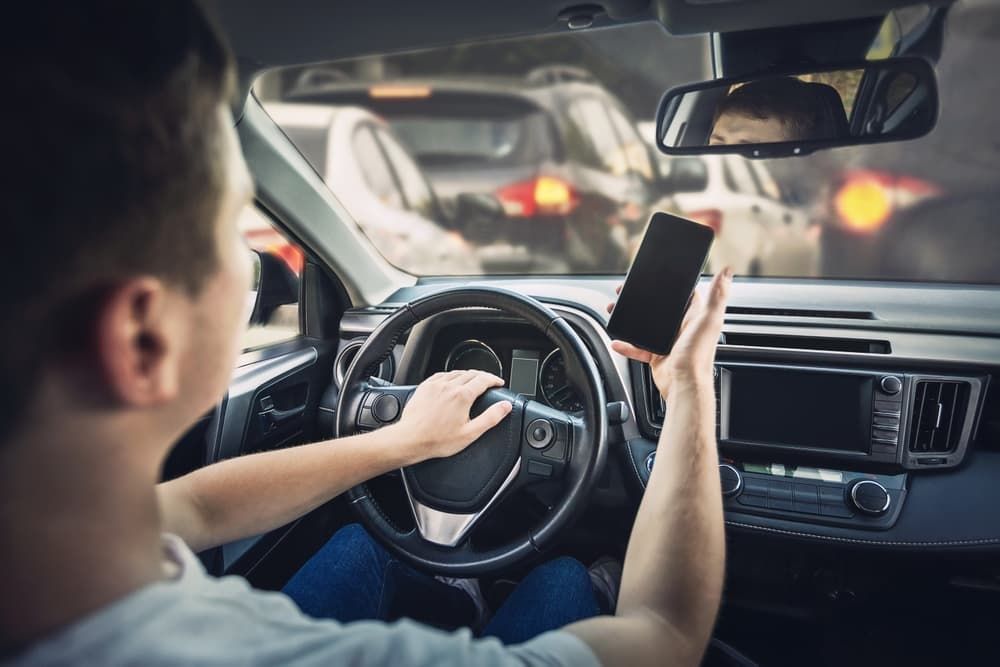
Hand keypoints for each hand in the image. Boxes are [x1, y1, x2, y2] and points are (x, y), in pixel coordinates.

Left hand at [392, 370, 512, 463]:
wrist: (410, 439)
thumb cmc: (437, 440)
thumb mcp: (470, 433)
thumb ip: (490, 418)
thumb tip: (505, 407)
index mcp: (462, 396)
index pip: (483, 380)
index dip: (494, 379)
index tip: (499, 382)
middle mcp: (449, 386)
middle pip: (471, 373)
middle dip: (483, 376)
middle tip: (488, 381)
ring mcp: (435, 385)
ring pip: (456, 372)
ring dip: (468, 374)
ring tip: (473, 380)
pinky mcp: (424, 387)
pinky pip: (441, 375)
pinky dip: (451, 375)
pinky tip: (451, 381)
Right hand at [608, 268, 731, 398]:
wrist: (684, 386)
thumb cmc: (698, 356)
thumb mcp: (709, 320)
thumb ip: (717, 296)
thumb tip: (728, 272)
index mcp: (696, 317)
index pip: (685, 295)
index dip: (672, 284)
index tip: (659, 275)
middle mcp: (682, 328)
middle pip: (661, 309)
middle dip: (645, 301)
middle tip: (628, 292)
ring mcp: (668, 342)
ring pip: (647, 327)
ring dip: (632, 320)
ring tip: (618, 311)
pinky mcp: (656, 356)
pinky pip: (638, 348)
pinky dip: (627, 345)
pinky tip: (617, 340)